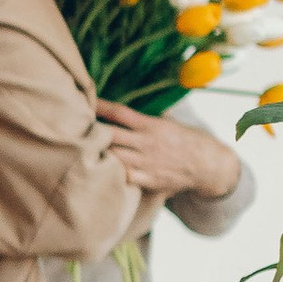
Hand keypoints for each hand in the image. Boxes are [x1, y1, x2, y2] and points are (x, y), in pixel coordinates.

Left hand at [95, 98, 243, 202]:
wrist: (208, 166)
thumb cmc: (187, 141)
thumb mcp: (169, 123)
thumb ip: (146, 119)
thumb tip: (122, 111)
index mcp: (152, 126)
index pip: (120, 113)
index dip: (100, 106)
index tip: (85, 101)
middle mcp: (146, 144)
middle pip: (110, 135)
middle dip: (91, 131)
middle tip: (74, 127)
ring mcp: (146, 163)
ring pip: (113, 157)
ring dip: (97, 152)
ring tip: (81, 148)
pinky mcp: (148, 180)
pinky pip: (123, 177)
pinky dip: (110, 173)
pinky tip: (98, 170)